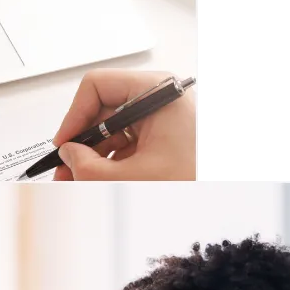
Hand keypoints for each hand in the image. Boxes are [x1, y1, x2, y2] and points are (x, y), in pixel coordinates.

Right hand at [52, 69, 194, 180]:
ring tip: (80, 182)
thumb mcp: (132, 178)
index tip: (64, 143)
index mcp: (157, 93)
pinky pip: (127, 144)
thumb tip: (68, 156)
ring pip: (113, 132)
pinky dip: (110, 163)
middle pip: (103, 111)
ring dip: (94, 157)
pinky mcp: (164, 138)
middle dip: (82, 144)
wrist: (225, 202)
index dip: (74, 116)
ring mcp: (162, 119)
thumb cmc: (196, 183)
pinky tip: (98, 181)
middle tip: (66, 170)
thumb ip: (90, 167)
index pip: (98, 86)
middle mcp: (160, 100)